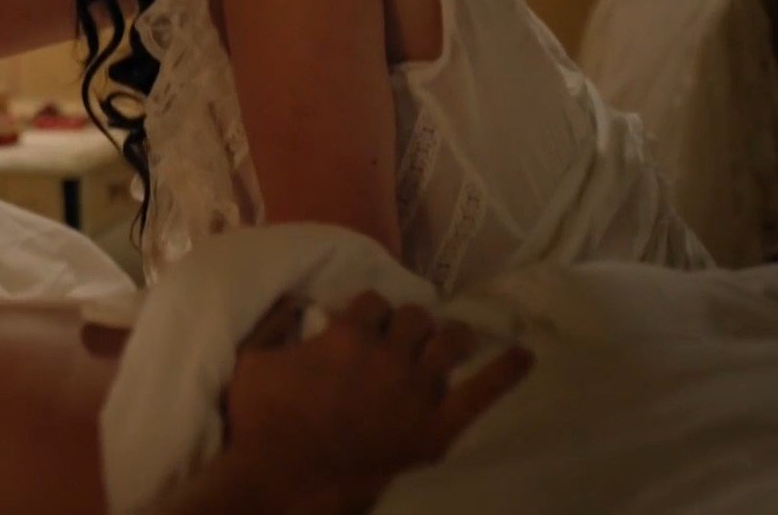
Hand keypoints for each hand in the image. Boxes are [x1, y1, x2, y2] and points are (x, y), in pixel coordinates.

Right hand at [216, 291, 533, 511]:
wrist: (282, 478)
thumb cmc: (261, 421)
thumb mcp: (251, 360)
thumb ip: (272, 323)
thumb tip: (292, 299)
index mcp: (347, 335)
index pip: (373, 301)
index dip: (369, 311)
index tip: (365, 323)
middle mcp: (388, 355)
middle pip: (415, 317)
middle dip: (409, 322)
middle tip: (403, 338)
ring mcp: (415, 391)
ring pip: (448, 342)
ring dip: (450, 337)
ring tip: (452, 341)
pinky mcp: (434, 429)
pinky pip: (481, 395)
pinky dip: (506, 373)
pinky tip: (525, 357)